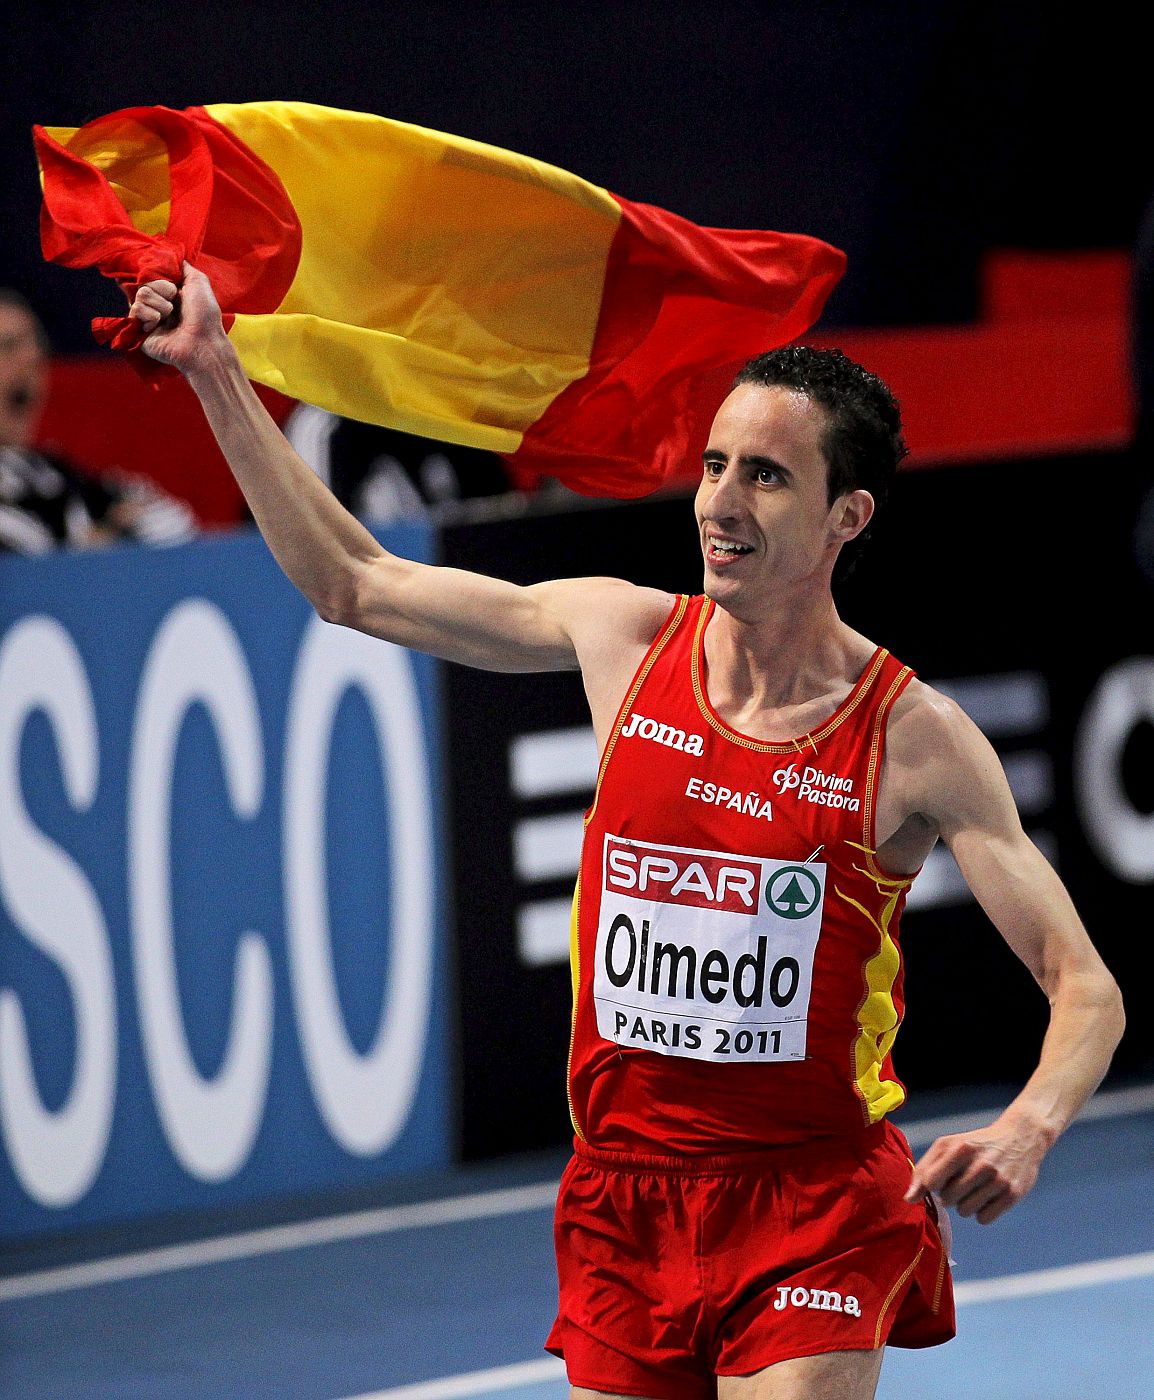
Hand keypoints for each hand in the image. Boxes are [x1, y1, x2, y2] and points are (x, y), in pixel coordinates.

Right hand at [128, 262, 229, 375]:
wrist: (202, 343)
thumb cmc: (204, 315)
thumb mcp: (199, 282)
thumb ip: (184, 267)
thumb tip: (172, 255)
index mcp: (169, 293)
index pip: (150, 274)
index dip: (157, 274)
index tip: (170, 281)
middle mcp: (157, 303)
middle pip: (144, 282)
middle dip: (161, 289)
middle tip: (174, 300)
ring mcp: (147, 317)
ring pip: (139, 295)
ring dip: (159, 304)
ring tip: (170, 316)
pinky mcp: (139, 330)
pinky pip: (135, 310)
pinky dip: (150, 315)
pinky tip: (159, 325)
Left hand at [903, 1114, 1050, 1224]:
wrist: (1020, 1138)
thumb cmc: (975, 1144)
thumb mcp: (948, 1145)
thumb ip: (924, 1169)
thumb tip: (908, 1199)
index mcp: (961, 1148)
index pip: (931, 1181)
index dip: (931, 1184)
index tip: (938, 1179)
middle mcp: (981, 1164)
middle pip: (947, 1199)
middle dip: (949, 1194)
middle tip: (961, 1181)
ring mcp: (998, 1180)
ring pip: (965, 1211)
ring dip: (965, 1204)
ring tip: (975, 1188)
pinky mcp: (1013, 1195)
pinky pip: (983, 1219)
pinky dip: (981, 1212)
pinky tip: (987, 1196)